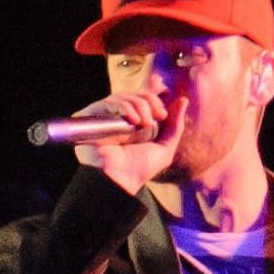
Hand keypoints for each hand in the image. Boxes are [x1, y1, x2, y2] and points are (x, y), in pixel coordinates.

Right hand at [73, 92, 187, 194]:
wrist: (119, 179)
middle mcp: (117, 119)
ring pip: (122, 97)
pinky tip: (133, 120)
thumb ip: (175, 126)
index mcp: (132, 124)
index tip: (163, 115)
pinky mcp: (90, 118)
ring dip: (138, 105)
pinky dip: (123, 106)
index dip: (155, 100)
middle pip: (133, 95)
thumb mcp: (164, 148)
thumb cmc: (139, 169)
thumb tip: (183, 100)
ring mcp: (103, 118)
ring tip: (145, 123)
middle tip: (157, 117)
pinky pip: (107, 102)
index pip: (142, 99)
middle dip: (149, 102)